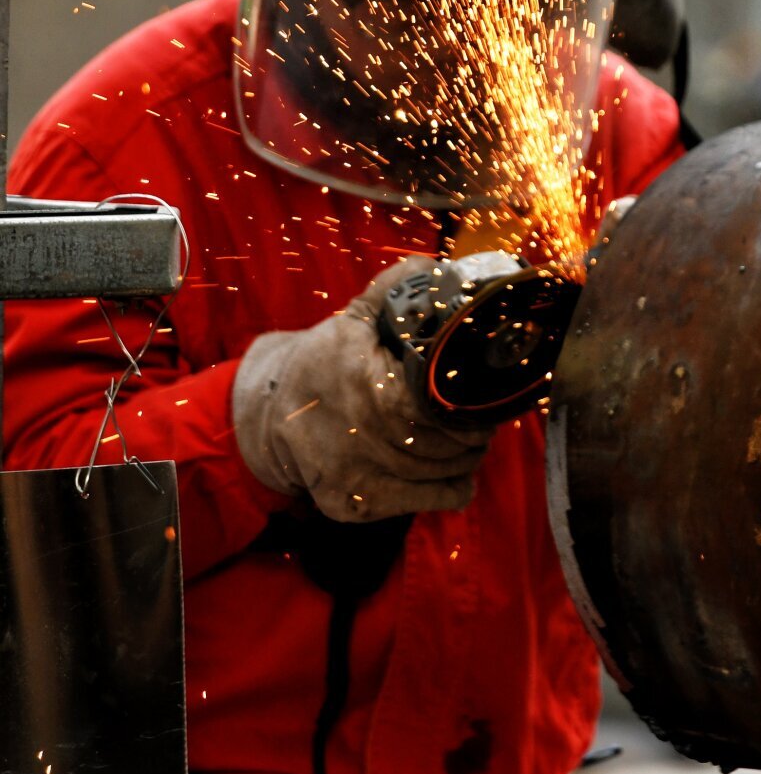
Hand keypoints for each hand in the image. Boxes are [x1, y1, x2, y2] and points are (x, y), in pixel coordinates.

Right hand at [232, 259, 494, 521]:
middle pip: (457, 440)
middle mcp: (370, 438)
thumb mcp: (353, 318)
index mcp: (374, 388)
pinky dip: (453, 484)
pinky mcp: (360, 507)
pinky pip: (433, 500)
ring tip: (466, 434)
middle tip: (477, 410)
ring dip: (467, 453)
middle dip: (475, 425)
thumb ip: (395, 289)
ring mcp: (365, 478)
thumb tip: (437, 267)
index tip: (479, 389)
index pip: (450, 405)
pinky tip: (452, 466)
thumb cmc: (320, 363)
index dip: (473, 399)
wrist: (268, 417)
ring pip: (450, 470)